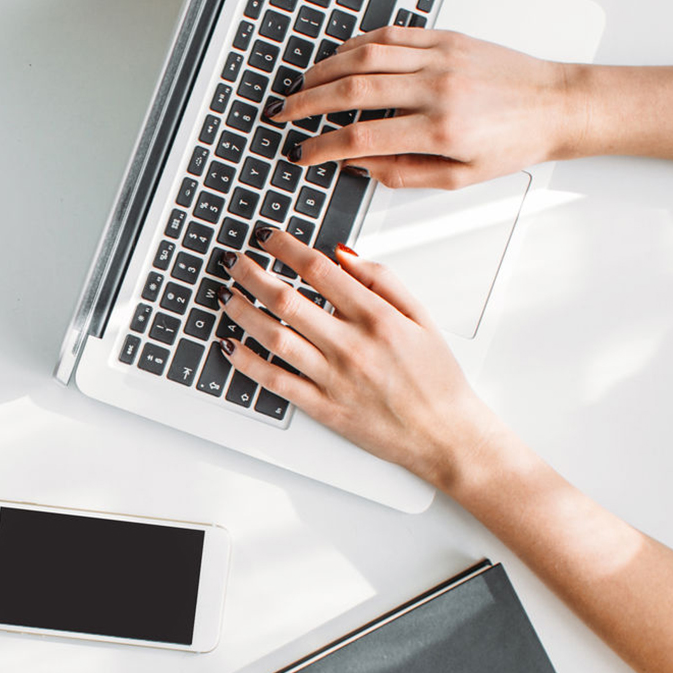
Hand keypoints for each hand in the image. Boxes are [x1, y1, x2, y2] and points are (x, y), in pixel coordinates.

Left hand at [214, 227, 504, 489]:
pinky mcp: (324, 407)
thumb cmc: (436, 378)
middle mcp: (351, 345)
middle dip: (252, 274)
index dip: (286, 248)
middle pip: (287, 299)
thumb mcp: (421, 318)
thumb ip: (383, 280)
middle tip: (233, 260)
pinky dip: (248, 362)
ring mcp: (334, 378)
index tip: (268, 237)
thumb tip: (343, 254)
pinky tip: (230, 345)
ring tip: (226, 294)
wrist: (446, 435)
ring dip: (243, 312)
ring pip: (275, 337)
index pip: (319, 270)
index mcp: (376, 318)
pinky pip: (276, 381)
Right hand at [277, 27, 584, 189]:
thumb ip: (402, 173)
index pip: (361, 138)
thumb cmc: (514, 144)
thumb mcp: (460, 179)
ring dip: (324, 71)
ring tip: (302, 85)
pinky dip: (356, 45)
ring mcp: (441, 58)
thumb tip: (357, 165)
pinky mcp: (447, 38)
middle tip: (283, 113)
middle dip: (307, 104)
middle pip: (352, 92)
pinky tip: (338, 58)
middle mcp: (438, 89)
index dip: (322, 147)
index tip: (303, 153)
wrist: (558, 105)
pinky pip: (390, 36)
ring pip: (364, 57)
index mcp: (441, 131)